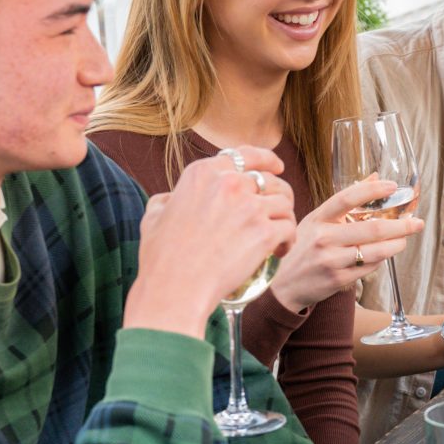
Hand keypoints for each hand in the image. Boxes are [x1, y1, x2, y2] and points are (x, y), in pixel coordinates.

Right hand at [128, 146, 297, 336]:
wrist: (175, 288)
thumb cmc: (162, 258)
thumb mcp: (154, 217)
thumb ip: (168, 200)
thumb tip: (172, 198)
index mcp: (202, 174)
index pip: (244, 155)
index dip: (265, 160)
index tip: (276, 166)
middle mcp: (228, 183)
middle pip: (270, 180)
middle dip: (279, 195)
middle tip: (278, 211)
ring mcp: (248, 207)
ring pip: (284, 203)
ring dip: (284, 219)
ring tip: (279, 235)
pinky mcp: (264, 232)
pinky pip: (288, 228)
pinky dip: (288, 240)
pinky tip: (278, 251)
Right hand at [268, 178, 424, 313]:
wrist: (280, 287)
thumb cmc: (301, 249)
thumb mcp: (315, 221)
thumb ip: (344, 202)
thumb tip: (375, 177)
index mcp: (317, 219)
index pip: (346, 198)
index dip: (372, 190)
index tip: (393, 186)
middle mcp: (324, 238)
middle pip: (371, 229)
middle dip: (401, 226)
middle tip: (417, 222)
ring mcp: (331, 260)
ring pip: (375, 251)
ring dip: (396, 244)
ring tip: (404, 239)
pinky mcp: (337, 280)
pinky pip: (368, 268)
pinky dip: (380, 259)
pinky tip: (384, 254)